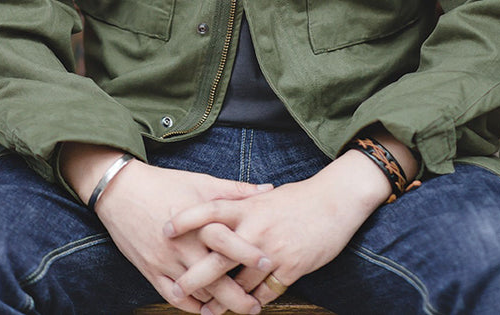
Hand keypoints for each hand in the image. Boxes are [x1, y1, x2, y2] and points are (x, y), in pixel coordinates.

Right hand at [60, 144, 271, 313]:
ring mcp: (166, 261)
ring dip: (216, 304)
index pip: (229, 243)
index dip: (250, 256)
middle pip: (215, 279)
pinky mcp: (150, 270)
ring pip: (197, 292)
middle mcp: (183, 245)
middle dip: (238, 297)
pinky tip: (205, 309)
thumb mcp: (201, 183)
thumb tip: (267, 189)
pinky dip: (191, 307)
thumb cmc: (165, 184)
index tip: (269, 264)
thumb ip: (235, 190)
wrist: (121, 191)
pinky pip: (173, 297)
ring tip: (234, 308)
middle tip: (255, 306)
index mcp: (198, 222)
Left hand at [165, 149, 392, 313]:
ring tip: (208, 313)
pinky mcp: (290, 268)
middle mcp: (256, 229)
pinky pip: (266, 292)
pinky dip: (254, 302)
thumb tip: (218, 209)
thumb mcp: (266, 197)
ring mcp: (272, 251)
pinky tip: (246, 309)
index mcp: (248, 207)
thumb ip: (242, 205)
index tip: (165, 229)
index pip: (210, 210)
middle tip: (177, 288)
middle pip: (218, 256)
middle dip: (195, 276)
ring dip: (223, 300)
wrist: (334, 203)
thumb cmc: (298, 198)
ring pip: (240, 283)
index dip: (187, 219)